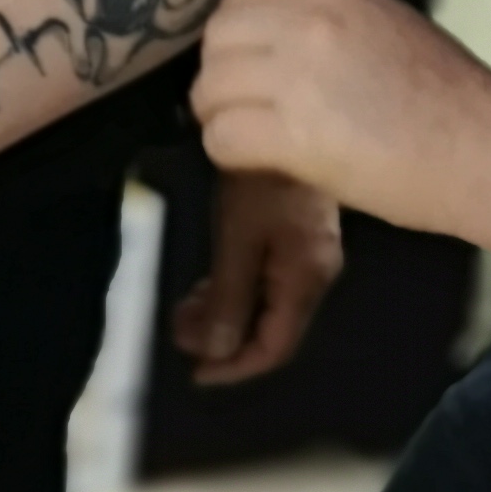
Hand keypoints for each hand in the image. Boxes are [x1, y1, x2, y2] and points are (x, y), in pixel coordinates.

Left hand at [173, 166, 342, 385]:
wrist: (288, 118)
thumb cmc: (259, 180)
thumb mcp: (237, 239)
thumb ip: (228, 298)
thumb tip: (216, 351)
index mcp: (305, 281)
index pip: (275, 347)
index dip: (235, 368)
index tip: (193, 373)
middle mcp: (314, 276)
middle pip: (271, 329)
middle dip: (222, 340)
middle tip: (176, 334)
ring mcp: (308, 255)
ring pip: (265, 304)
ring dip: (223, 313)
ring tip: (182, 309)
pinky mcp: (297, 236)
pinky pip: (265, 280)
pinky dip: (233, 289)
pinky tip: (205, 282)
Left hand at [191, 0, 490, 232]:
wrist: (484, 149)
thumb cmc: (448, 93)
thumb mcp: (385, 21)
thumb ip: (326, 16)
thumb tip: (269, 36)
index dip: (237, 27)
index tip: (251, 57)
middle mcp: (308, 21)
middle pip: (218, 36)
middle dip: (222, 72)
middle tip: (246, 103)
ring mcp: (297, 77)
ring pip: (209, 88)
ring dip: (221, 115)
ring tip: (252, 135)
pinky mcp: (293, 135)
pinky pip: (221, 137)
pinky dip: (230, 154)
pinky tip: (261, 161)